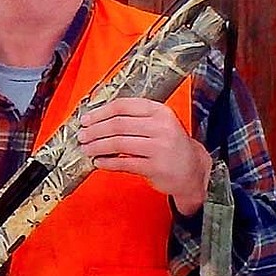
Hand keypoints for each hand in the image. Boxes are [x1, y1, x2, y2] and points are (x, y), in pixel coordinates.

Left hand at [78, 96, 211, 213]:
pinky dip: (108, 163)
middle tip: (82, 136)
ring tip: (86, 149)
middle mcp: (161, 126)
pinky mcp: (156, 167)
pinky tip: (99, 162)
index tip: (86, 119)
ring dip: (97, 146)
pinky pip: (124, 163)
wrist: (192, 170)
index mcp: (159, 111)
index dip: (100, 112)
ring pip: (119, 143)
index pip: (124, 106)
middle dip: (95, 130)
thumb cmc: (170, 146)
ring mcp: (160, 147)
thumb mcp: (159, 125)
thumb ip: (134, 119)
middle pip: (118, 124)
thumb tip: (98, 120)